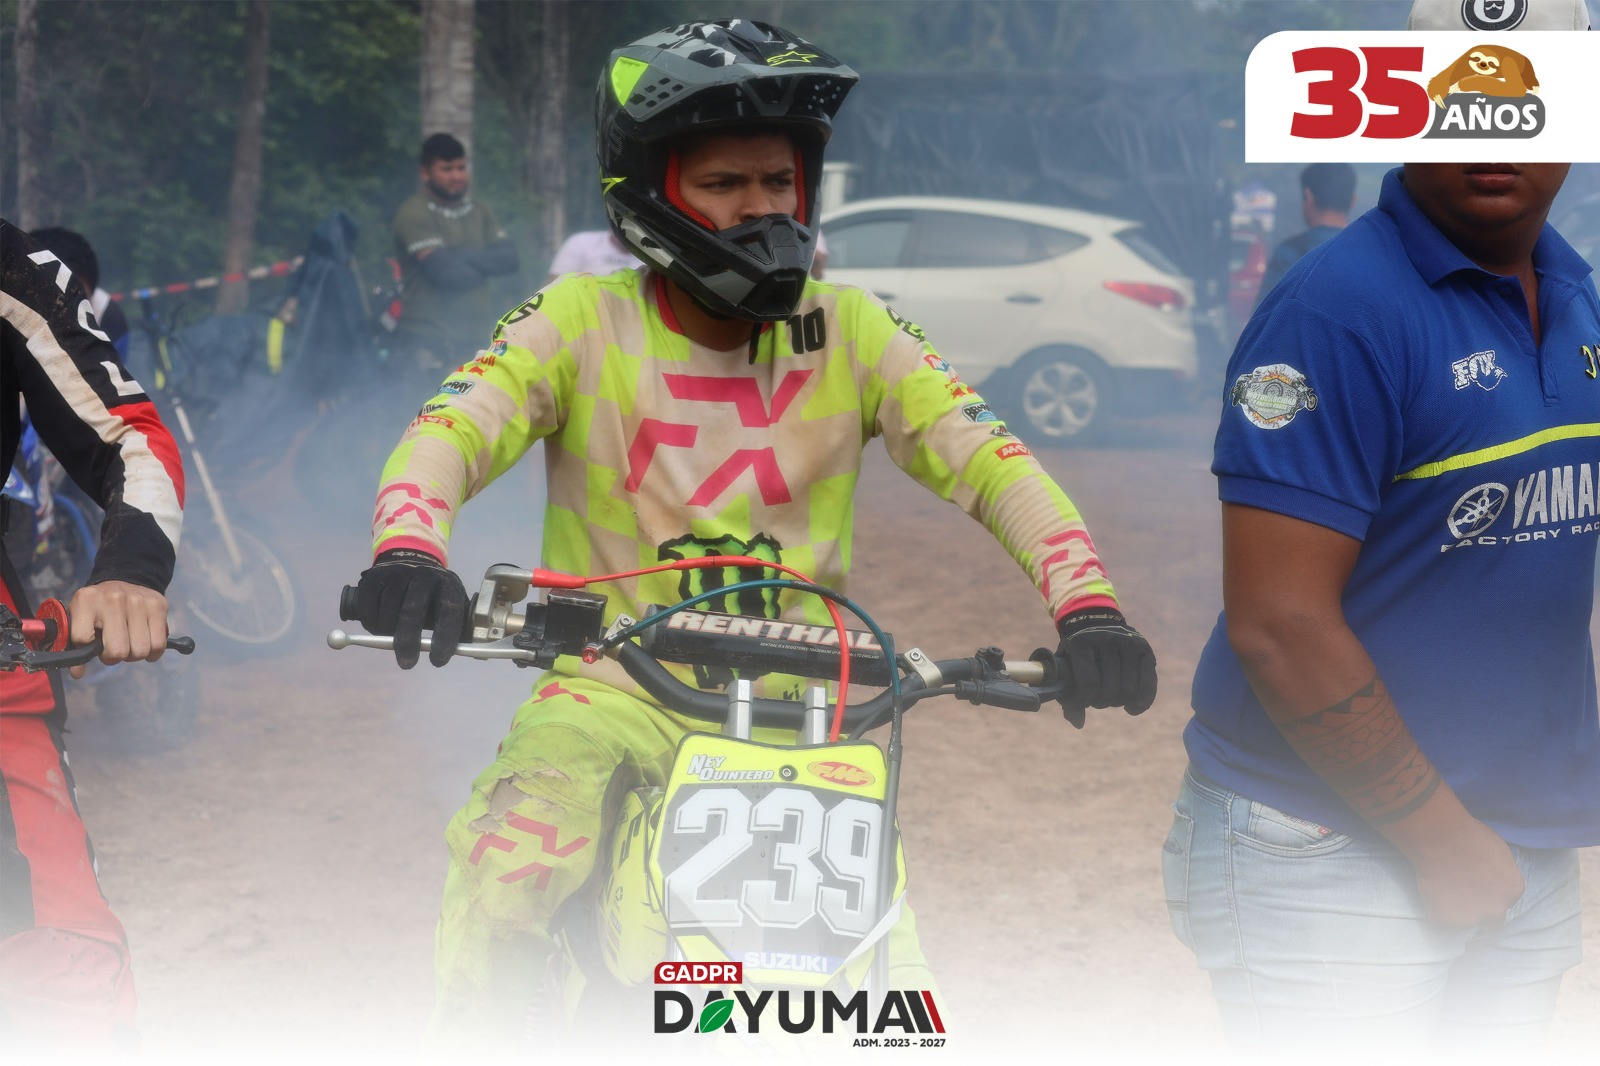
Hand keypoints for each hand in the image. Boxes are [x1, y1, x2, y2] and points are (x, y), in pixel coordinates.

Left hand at [66, 580, 169, 679]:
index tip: (91, 643)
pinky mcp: (158, 606)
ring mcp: (138, 601)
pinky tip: (146, 645)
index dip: (87, 648)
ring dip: (134, 655)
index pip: (82, 639)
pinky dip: (153, 653)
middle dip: (115, 657)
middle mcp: (113, 599)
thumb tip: (78, 674)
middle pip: (117, 650)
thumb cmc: (97, 608)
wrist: (124, 580)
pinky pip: (158, 644)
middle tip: (114, 648)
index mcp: (86, 600)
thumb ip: (73, 646)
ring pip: (140, 651)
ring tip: (130, 644)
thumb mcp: (78, 620)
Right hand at [351, 549, 467, 668]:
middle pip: (413, 611)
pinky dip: (371, 622)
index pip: (450, 611)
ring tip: (391, 638)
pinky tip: (378, 627)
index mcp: (449, 584)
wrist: (410, 561)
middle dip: (408, 641)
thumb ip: (459, 627)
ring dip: (387, 632)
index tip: (438, 660)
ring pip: (388, 611)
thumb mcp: (452, 603)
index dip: (444, 637)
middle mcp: (424, 575)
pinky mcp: (376, 575)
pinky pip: (369, 605)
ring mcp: (399, 573)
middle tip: (407, 664)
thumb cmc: (434, 595)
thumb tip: (467, 652)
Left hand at [1055, 608, 1157, 725]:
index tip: (1082, 701)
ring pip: (1129, 689)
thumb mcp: (1065, 670)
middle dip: (1102, 701)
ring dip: (1119, 701)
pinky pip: (1148, 684)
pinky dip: (1142, 702)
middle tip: (1097, 699)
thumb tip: (1078, 723)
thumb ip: (1067, 698)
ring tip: (1111, 698)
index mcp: (1080, 643)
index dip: (1085, 700)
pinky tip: (1132, 708)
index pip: (1089, 682)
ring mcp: (1128, 642)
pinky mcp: (1144, 649)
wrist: (1093, 623)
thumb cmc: (1076, 655)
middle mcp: (1106, 638)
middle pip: (1110, 688)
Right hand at [1391, 796, 1524, 927]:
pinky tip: (1429, 892)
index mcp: (1513, 890)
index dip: (1489, 895)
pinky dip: (1433, 910)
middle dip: (1480, 914)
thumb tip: (1492, 877)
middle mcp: (1497, 909)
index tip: (1476, 887)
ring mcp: (1472, 918)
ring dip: (1455, 912)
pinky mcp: (1446, 920)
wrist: (1442, 838)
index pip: (1504, 901)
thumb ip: (1499, 873)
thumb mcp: (1499, 852)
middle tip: (1462, 901)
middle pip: (1492, 923)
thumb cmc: (1470, 835)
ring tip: (1441, 891)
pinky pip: (1438, 920)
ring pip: (1464, 921)